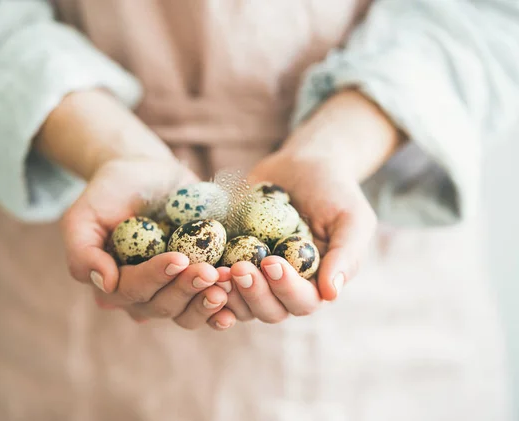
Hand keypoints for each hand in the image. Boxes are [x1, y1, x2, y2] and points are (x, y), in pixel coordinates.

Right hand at [61, 159, 229, 328]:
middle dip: (187, 290)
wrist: (144, 172)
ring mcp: (172, 289)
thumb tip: (106, 284)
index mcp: (114, 284)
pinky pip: (211, 303)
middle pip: (164, 306)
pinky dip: (226, 304)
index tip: (179, 258)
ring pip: (188, 312)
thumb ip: (83, 251)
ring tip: (228, 282)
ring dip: (208, 302)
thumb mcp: (83, 215)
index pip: (133, 290)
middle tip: (210, 272)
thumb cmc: (110, 192)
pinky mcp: (198, 280)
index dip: (156, 278)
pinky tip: (238, 297)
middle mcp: (144, 294)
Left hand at [207, 90, 400, 326]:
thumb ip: (346, 255)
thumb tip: (332, 294)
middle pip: (269, 310)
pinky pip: (216, 282)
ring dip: (227, 292)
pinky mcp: (231, 261)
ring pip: (239, 303)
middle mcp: (285, 288)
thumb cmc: (334, 190)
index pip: (303, 301)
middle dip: (253, 293)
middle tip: (238, 267)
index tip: (272, 261)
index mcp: (316, 284)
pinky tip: (195, 265)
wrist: (303, 165)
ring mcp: (257, 278)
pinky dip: (206, 279)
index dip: (286, 288)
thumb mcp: (352, 218)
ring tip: (214, 269)